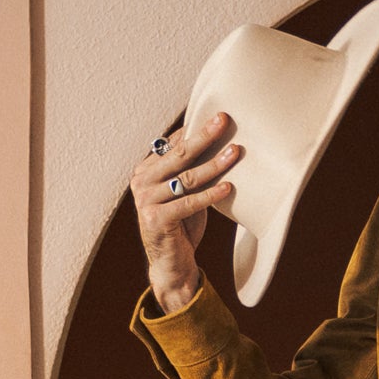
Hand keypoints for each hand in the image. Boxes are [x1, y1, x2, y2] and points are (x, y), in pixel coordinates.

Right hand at [130, 111, 241, 310]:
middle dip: (204, 136)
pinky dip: (210, 195)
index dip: (196, 129)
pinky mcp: (156, 219)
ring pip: (186, 178)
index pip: (173, 143)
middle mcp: (141, 181)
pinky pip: (189, 203)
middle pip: (179, 154)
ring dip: (214, 164)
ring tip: (236, 152)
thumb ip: (189, 168)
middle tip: (225, 120)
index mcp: (146, 169)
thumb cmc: (182, 224)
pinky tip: (229, 187)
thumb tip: (213, 136)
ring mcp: (146, 200)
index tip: (219, 115)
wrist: (171, 263)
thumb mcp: (184, 191)